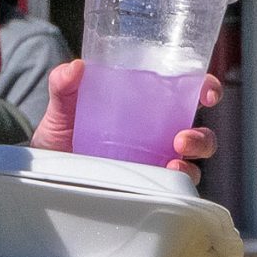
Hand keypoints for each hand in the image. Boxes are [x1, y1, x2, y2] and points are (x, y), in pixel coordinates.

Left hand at [31, 60, 222, 179]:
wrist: (48, 164)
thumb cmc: (63, 130)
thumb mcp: (62, 104)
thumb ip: (64, 83)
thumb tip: (76, 68)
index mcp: (150, 104)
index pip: (189, 93)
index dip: (207, 89)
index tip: (207, 92)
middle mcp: (160, 132)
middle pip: (199, 133)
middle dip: (202, 137)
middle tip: (182, 140)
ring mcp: (155, 160)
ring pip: (192, 163)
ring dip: (190, 165)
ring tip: (173, 164)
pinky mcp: (148, 184)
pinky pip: (171, 188)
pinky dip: (174, 186)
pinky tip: (162, 181)